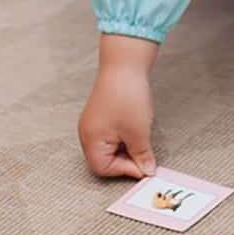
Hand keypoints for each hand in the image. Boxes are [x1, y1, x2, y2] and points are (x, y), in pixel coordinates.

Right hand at [78, 34, 158, 178]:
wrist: (125, 64)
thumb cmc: (127, 96)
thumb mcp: (139, 132)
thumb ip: (141, 155)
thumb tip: (146, 170)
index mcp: (91, 140)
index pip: (103, 168)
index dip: (125, 170)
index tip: (144, 165)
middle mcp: (87, 132)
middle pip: (105, 158)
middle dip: (126, 159)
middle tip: (145, 155)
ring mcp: (94, 121)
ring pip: (110, 145)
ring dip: (127, 146)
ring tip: (142, 138)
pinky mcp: (102, 112)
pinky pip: (112, 133)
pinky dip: (125, 135)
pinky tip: (137, 127)